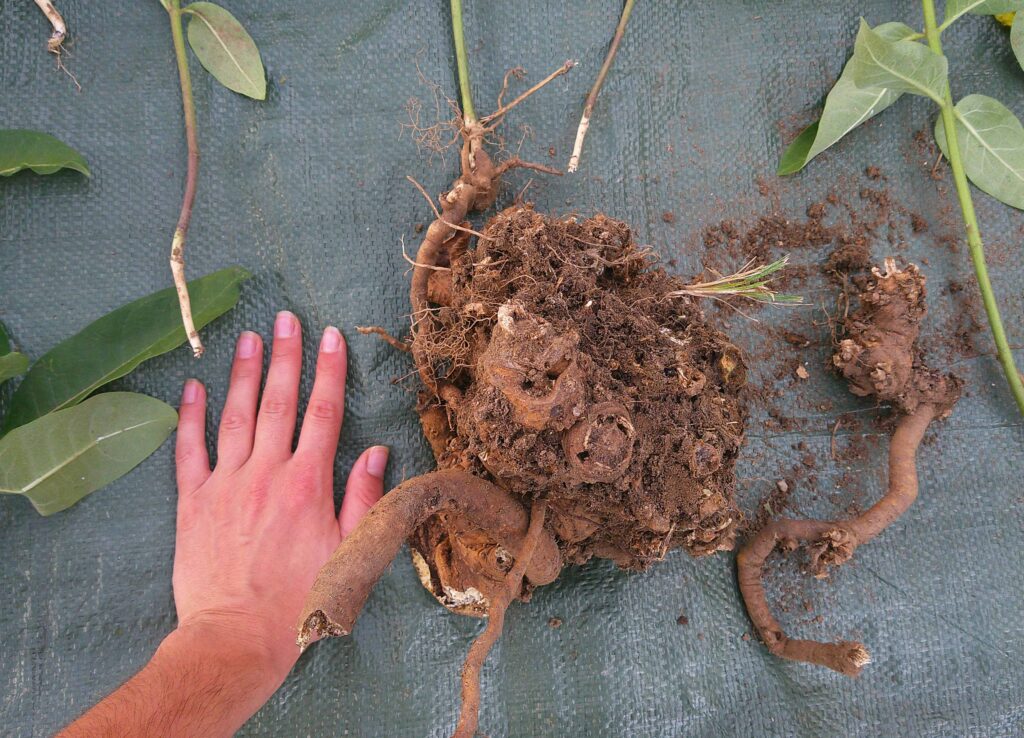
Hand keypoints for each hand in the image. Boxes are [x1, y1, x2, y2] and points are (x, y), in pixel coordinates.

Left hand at [172, 311, 388, 683]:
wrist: (236, 638)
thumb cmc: (301, 601)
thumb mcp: (349, 553)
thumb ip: (363, 498)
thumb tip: (376, 452)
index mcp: (308, 484)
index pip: (323, 414)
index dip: (328, 372)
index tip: (330, 337)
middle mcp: (267, 473)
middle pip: (278, 402)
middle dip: (285, 356)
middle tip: (286, 319)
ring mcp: (226, 484)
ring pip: (236, 416)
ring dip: (243, 373)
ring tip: (248, 337)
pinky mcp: (193, 502)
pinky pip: (189, 450)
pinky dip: (190, 417)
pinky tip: (194, 387)